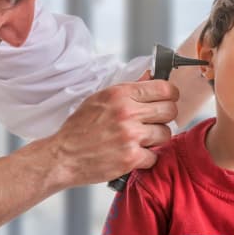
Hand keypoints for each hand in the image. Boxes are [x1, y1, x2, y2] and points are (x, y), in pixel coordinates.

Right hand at [46, 78, 178, 187]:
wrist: (63, 156)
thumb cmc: (80, 128)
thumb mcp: (100, 98)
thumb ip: (129, 89)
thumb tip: (150, 76)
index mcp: (120, 94)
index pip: (164, 88)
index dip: (170, 95)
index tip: (168, 100)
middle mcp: (127, 112)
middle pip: (170, 111)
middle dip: (165, 117)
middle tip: (155, 122)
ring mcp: (130, 136)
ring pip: (165, 134)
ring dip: (156, 138)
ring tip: (141, 139)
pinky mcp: (131, 158)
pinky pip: (155, 156)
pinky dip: (146, 158)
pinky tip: (133, 154)